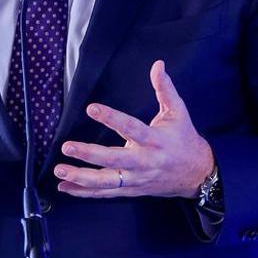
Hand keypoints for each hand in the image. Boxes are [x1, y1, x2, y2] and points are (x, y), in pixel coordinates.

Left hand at [54, 60, 213, 198]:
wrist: (197, 174)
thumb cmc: (184, 139)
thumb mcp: (178, 113)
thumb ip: (165, 89)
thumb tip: (158, 65)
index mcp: (156, 141)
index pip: (131, 128)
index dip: (112, 118)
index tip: (91, 108)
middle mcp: (145, 162)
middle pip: (115, 160)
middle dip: (89, 155)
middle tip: (67, 147)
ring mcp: (137, 179)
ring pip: (107, 182)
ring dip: (81, 178)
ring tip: (60, 170)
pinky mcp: (132, 190)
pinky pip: (106, 193)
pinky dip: (85, 192)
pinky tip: (65, 186)